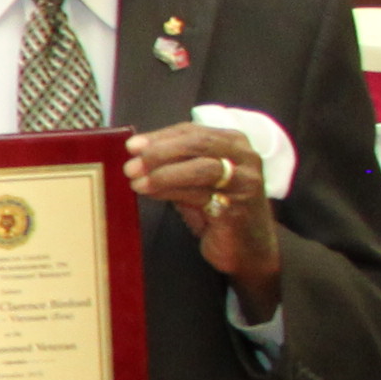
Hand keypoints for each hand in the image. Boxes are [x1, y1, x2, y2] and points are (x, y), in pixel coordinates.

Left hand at [125, 122, 282, 309]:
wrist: (248, 248)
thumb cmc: (218, 209)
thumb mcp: (196, 180)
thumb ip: (176, 165)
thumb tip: (137, 156)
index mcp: (234, 142)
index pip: (193, 131)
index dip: (160, 136)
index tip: (132, 145)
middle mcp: (244, 157)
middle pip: (199, 144)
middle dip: (160, 152)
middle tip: (132, 164)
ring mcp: (244, 181)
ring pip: (201, 168)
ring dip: (163, 173)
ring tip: (136, 181)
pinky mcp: (238, 207)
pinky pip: (200, 195)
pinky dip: (170, 192)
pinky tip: (151, 193)